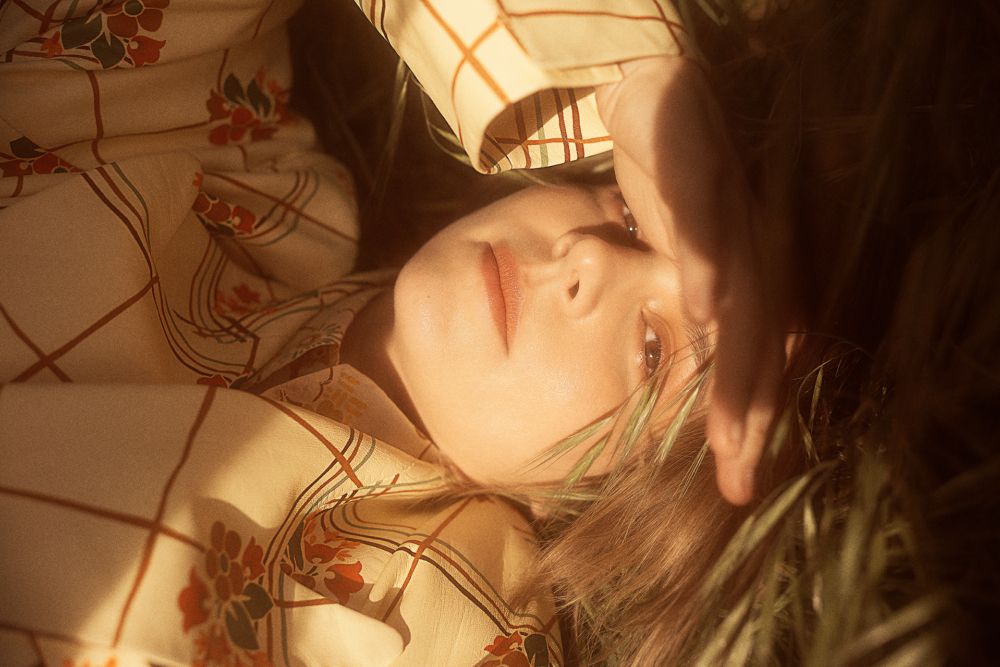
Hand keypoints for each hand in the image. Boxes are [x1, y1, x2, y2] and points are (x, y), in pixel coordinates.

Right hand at [596, 57, 787, 504]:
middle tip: (736, 476)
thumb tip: (684, 374)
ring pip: (745, 295)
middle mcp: (755, 251)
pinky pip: (705, 223)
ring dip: (738, 363)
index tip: (733, 484)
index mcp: (751, 278)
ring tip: (730, 428)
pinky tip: (704, 309)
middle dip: (750, 415)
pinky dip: (709, 266)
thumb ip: (690, 313)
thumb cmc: (669, 189)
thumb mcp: (678, 263)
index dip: (751, 423)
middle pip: (763, 344)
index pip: (758, 362)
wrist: (654, 96)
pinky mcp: (701, 171)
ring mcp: (732, 211)